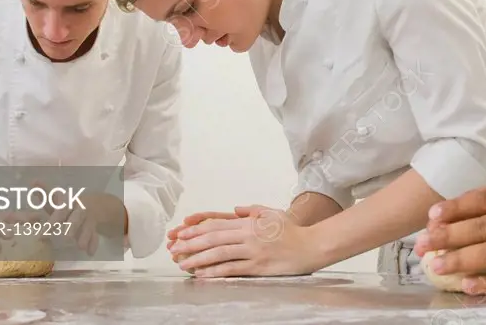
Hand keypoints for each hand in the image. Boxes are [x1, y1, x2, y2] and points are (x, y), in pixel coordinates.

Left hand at [46, 191, 126, 256]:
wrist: (97, 205)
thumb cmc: (69, 207)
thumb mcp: (58, 201)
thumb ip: (45, 195)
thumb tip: (32, 181)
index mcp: (68, 203)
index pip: (60, 206)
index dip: (53, 216)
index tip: (43, 223)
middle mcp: (79, 209)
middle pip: (76, 217)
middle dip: (71, 226)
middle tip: (66, 237)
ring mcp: (89, 218)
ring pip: (88, 226)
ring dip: (85, 236)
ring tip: (80, 246)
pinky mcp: (95, 227)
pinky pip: (96, 235)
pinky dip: (93, 244)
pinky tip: (90, 252)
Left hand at [167, 205, 323, 276]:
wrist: (311, 246)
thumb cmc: (292, 230)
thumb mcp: (272, 213)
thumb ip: (252, 211)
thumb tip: (236, 209)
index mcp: (249, 222)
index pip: (217, 224)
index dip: (196, 229)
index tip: (180, 234)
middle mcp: (248, 235)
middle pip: (213, 238)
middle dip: (191, 244)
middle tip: (174, 249)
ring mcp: (253, 252)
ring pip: (219, 254)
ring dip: (198, 260)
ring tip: (182, 264)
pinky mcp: (258, 267)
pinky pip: (232, 269)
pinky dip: (215, 272)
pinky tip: (202, 275)